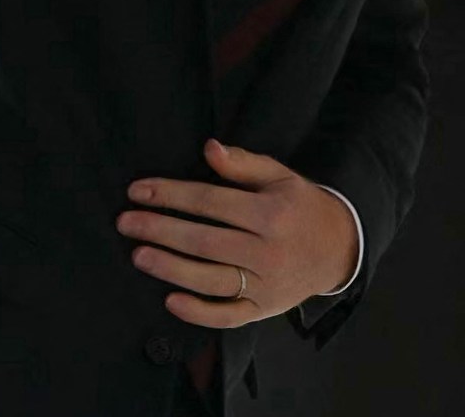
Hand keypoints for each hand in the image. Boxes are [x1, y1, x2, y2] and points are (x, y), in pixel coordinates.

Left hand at [116, 138, 358, 327]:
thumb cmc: (300, 207)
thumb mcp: (280, 176)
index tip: (137, 191)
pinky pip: (228, 316)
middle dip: (160, 231)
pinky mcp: (264, 310)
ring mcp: (265, 286)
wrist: (338, 249)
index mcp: (270, 214)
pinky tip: (170, 301)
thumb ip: (244, 163)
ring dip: (170, 268)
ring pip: (211, 280)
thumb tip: (209, 148)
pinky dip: (198, 313)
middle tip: (125, 223)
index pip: (210, 203)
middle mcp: (267, 252)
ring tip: (138, 256)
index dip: (170, 195)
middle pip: (204, 241)